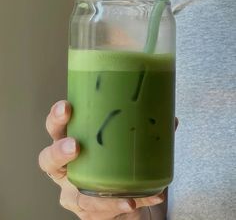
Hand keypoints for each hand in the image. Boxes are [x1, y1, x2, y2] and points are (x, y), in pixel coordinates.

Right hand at [39, 100, 171, 219]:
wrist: (124, 200)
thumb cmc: (119, 165)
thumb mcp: (126, 146)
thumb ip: (146, 133)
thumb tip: (171, 119)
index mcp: (73, 143)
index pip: (56, 128)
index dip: (56, 118)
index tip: (67, 107)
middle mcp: (67, 169)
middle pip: (48, 160)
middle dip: (59, 151)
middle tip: (75, 145)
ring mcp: (74, 194)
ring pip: (74, 196)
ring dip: (97, 195)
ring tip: (123, 195)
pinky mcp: (89, 214)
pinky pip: (102, 212)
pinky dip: (120, 207)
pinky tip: (137, 202)